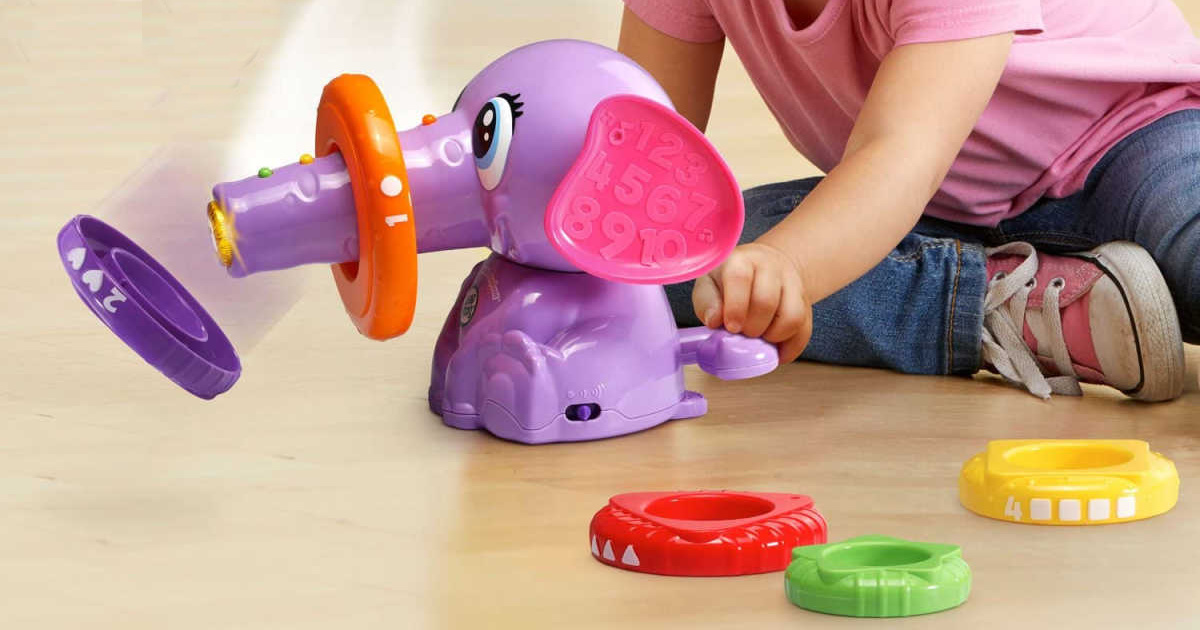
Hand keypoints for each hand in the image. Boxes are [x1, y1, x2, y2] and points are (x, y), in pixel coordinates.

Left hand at [692, 242, 811, 362]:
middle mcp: (771, 267)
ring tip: (759, 338)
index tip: (731, 327)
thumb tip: (714, 321)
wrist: (764, 267)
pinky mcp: (805, 302)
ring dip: (773, 336)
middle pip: (767, 301)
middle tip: (742, 333)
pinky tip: (776, 351)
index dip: (735, 307)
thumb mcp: (709, 285)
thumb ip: (706, 302)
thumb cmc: (729, 281)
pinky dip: (790, 347)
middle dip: (752, 327)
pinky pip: (805, 329)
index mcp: (742, 260)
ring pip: (793, 316)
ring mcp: (792, 284)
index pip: (740, 278)